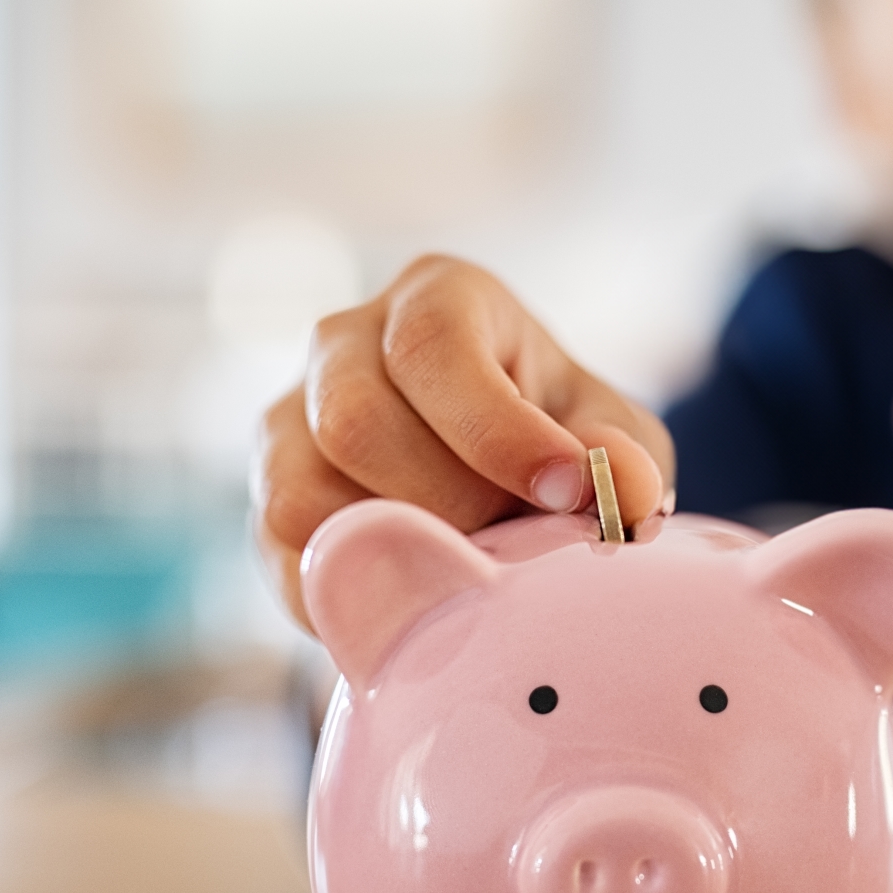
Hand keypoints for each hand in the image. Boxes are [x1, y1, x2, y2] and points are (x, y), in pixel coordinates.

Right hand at [256, 255, 675, 630]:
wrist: (499, 492)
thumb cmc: (556, 441)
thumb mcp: (610, 434)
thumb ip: (623, 454)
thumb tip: (624, 489)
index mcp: (436, 299)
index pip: (432, 344)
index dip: (495, 429)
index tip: (564, 492)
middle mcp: (344, 344)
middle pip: (354, 420)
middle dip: (449, 502)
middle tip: (517, 541)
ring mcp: (290, 424)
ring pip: (304, 495)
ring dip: (399, 549)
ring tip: (473, 564)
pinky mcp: (268, 505)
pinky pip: (291, 559)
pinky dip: (364, 591)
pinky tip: (426, 593)